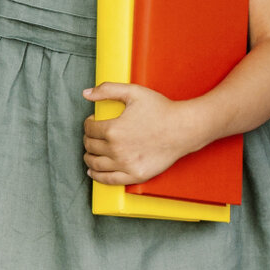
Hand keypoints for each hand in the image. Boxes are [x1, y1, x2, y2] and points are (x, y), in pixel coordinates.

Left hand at [80, 83, 213, 184]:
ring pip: (95, 163)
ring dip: (88, 157)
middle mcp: (116, 149)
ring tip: (89, 153)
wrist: (183, 129)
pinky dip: (97, 176)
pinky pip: (109, 179)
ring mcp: (125, 165)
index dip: (88, 124)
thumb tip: (86, 94)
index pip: (89, 129)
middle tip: (92, 136)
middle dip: (88, 139)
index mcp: (113, 129)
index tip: (92, 122)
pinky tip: (92, 171)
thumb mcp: (133, 92)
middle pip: (90, 146)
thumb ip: (107, 90)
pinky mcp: (135, 175)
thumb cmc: (160, 109)